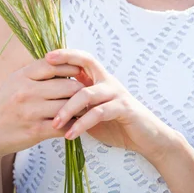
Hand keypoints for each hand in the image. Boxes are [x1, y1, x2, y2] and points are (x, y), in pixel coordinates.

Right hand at [0, 58, 84, 161]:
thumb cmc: (5, 104)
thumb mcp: (15, 81)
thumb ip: (36, 71)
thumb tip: (64, 61)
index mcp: (22, 75)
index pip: (54, 64)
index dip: (71, 66)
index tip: (80, 70)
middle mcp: (26, 91)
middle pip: (67, 86)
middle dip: (80, 89)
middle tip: (87, 92)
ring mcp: (31, 112)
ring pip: (68, 106)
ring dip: (79, 108)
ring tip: (85, 108)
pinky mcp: (35, 131)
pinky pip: (63, 126)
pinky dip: (73, 125)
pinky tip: (76, 124)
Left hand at [45, 48, 176, 160]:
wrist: (147, 138)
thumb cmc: (116, 124)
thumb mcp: (93, 112)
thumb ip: (78, 105)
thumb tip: (49, 104)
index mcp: (101, 79)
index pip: (83, 58)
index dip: (66, 54)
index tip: (47, 55)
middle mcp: (108, 81)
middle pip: (87, 62)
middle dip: (66, 60)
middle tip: (45, 65)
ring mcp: (117, 93)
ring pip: (87, 93)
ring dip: (68, 108)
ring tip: (54, 122)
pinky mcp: (124, 109)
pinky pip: (99, 113)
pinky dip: (82, 124)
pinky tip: (70, 134)